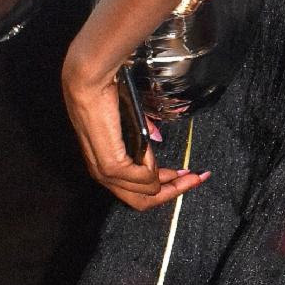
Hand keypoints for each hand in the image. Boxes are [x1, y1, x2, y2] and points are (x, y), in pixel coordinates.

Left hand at [61, 51, 209, 210]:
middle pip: (141, 202)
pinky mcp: (111, 164)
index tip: (185, 177)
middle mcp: (102, 174)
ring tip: (188, 172)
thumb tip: (156, 138)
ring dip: (170, 184)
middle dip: (172, 193)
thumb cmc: (104, 95)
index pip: (135, 192)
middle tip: (194, 180)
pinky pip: (142, 177)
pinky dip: (155, 169)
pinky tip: (157, 156)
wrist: (90, 82)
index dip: (163, 189)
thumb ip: (142, 132)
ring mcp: (105, 171)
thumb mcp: (128, 118)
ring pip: (144, 195)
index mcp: (104, 164)